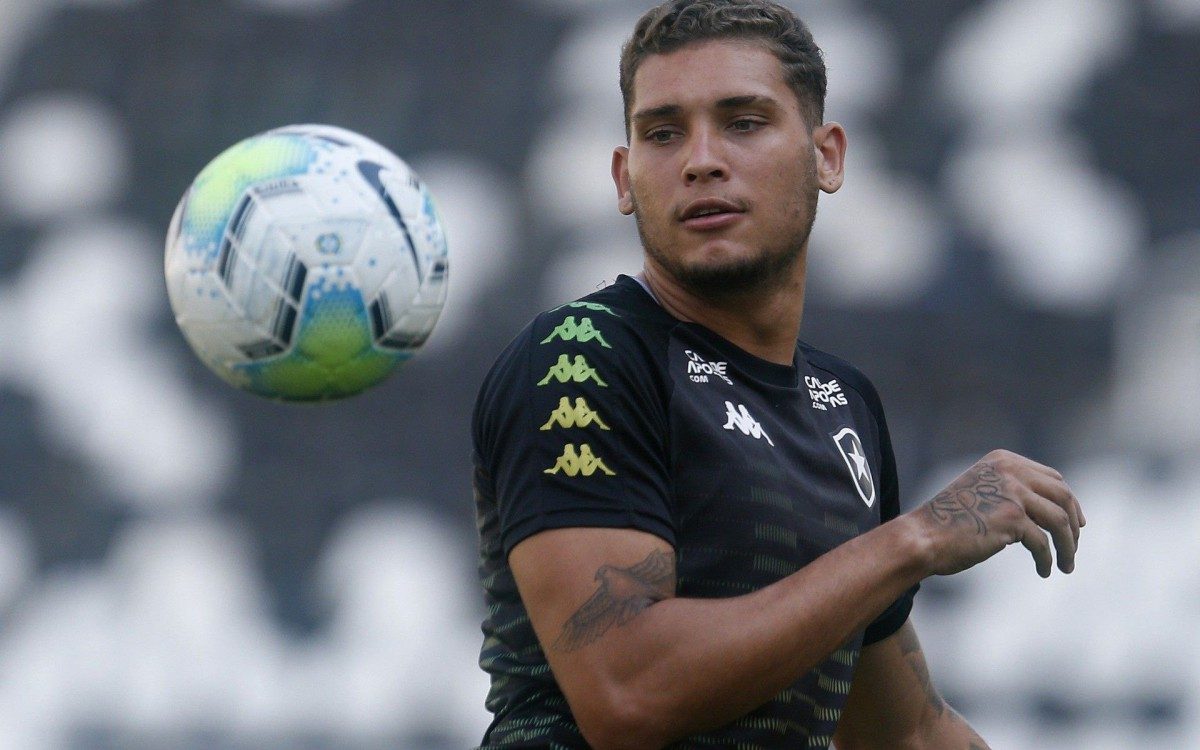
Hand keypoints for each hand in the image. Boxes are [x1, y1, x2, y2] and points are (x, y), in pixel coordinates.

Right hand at [911, 450, 1084, 577]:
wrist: (922, 537)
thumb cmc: (949, 522)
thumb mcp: (982, 493)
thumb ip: (1010, 492)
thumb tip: (1050, 511)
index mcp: (1003, 461)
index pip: (1053, 478)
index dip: (1069, 502)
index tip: (1075, 524)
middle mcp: (1010, 471)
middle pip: (1063, 496)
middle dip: (1074, 524)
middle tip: (1073, 545)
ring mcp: (1013, 493)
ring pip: (1060, 521)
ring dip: (1068, 547)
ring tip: (1066, 565)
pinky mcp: (1012, 519)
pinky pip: (1043, 543)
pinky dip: (1047, 560)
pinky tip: (1044, 571)